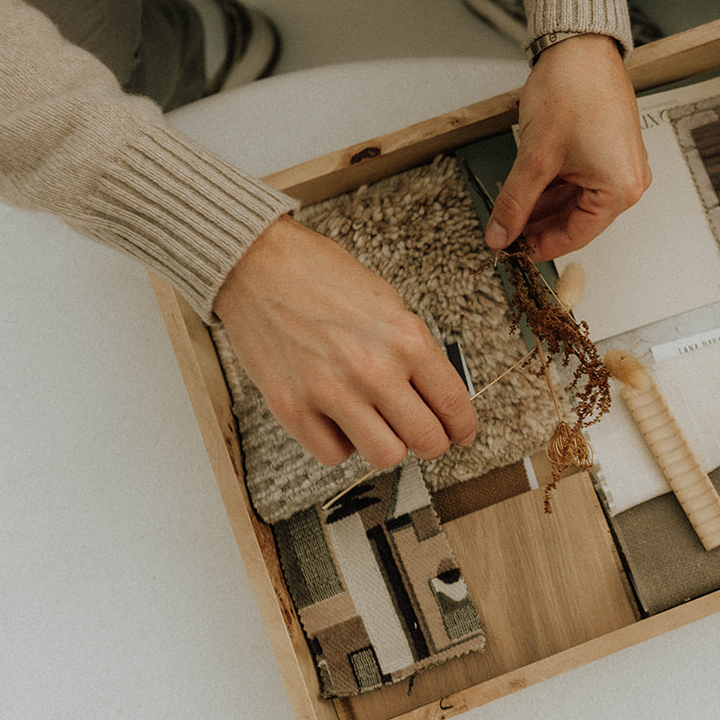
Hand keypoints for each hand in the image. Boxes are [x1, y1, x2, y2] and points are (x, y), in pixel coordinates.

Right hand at [212, 215, 477, 467]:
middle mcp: (374, 369)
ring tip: (378, 426)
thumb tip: (435, 395)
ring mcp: (332, 392)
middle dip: (432, 443)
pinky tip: (338, 420)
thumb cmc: (321, 277)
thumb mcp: (388, 304)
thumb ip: (414, 351)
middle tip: (425, 436)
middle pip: (427, 440)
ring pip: (386, 456)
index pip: (453, 404)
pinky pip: (334, 455)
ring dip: (388, 445)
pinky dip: (340, 444)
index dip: (462, 428)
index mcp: (406, 339)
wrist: (257, 264)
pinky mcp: (292, 408)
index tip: (460, 434)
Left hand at [484, 33, 650, 258]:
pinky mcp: (612, 150)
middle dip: (539, 223)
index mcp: (620, 190)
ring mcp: (622, 165)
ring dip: (545, 204)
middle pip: (578, 219)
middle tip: (505, 230)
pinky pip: (583, 180)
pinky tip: (529, 187)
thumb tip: (500, 235)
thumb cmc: (571, 90)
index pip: (575, 235)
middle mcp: (629, 181)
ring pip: (577, 200)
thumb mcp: (535, 156)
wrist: (581, 46)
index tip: (510, 250)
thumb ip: (516, 202)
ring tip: (512, 206)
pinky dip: (556, 185)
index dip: (538, 245)